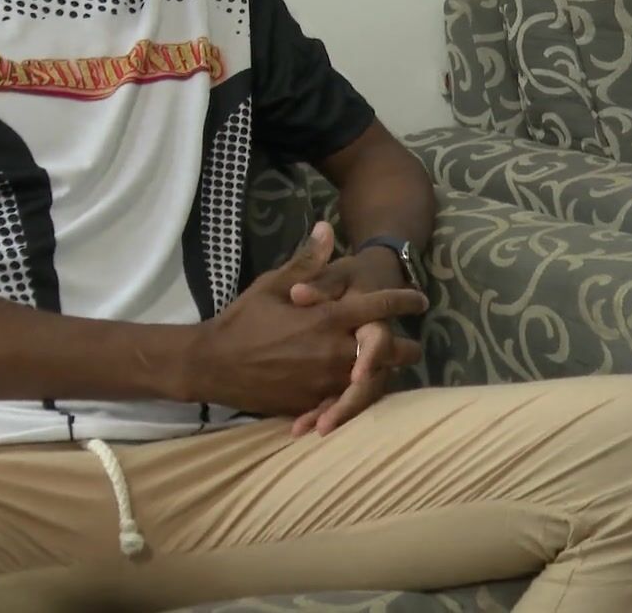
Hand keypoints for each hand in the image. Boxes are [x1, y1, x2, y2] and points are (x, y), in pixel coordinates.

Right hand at [185, 223, 426, 417]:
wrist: (212, 365)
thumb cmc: (243, 321)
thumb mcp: (273, 285)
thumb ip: (307, 262)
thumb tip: (327, 227)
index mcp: (327, 318)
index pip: (380, 307)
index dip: (405, 300)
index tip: (420, 300)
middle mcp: (333, 352)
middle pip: (389, 352)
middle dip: (404, 348)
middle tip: (410, 343)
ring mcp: (325, 382)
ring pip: (374, 381)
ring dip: (384, 373)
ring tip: (390, 367)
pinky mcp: (313, 404)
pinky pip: (348, 402)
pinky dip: (359, 395)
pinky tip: (364, 390)